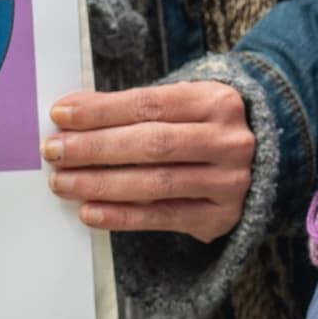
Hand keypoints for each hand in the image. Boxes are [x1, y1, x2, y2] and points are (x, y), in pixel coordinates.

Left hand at [43, 81, 254, 241]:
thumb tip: (72, 114)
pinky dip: (122, 216)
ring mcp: (229, 182)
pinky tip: (90, 212)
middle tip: (54, 151)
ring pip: (156, 183)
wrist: (263, 163)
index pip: (150, 104)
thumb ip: (134, 109)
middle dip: (94, 148)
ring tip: (63, 182)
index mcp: (217, 101)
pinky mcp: (220, 217)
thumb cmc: (203, 129)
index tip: (61, 116)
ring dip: (101, 184)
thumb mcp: (182, 106)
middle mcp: (229, 140)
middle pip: (152, 144)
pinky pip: (163, 218)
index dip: (102, 110)